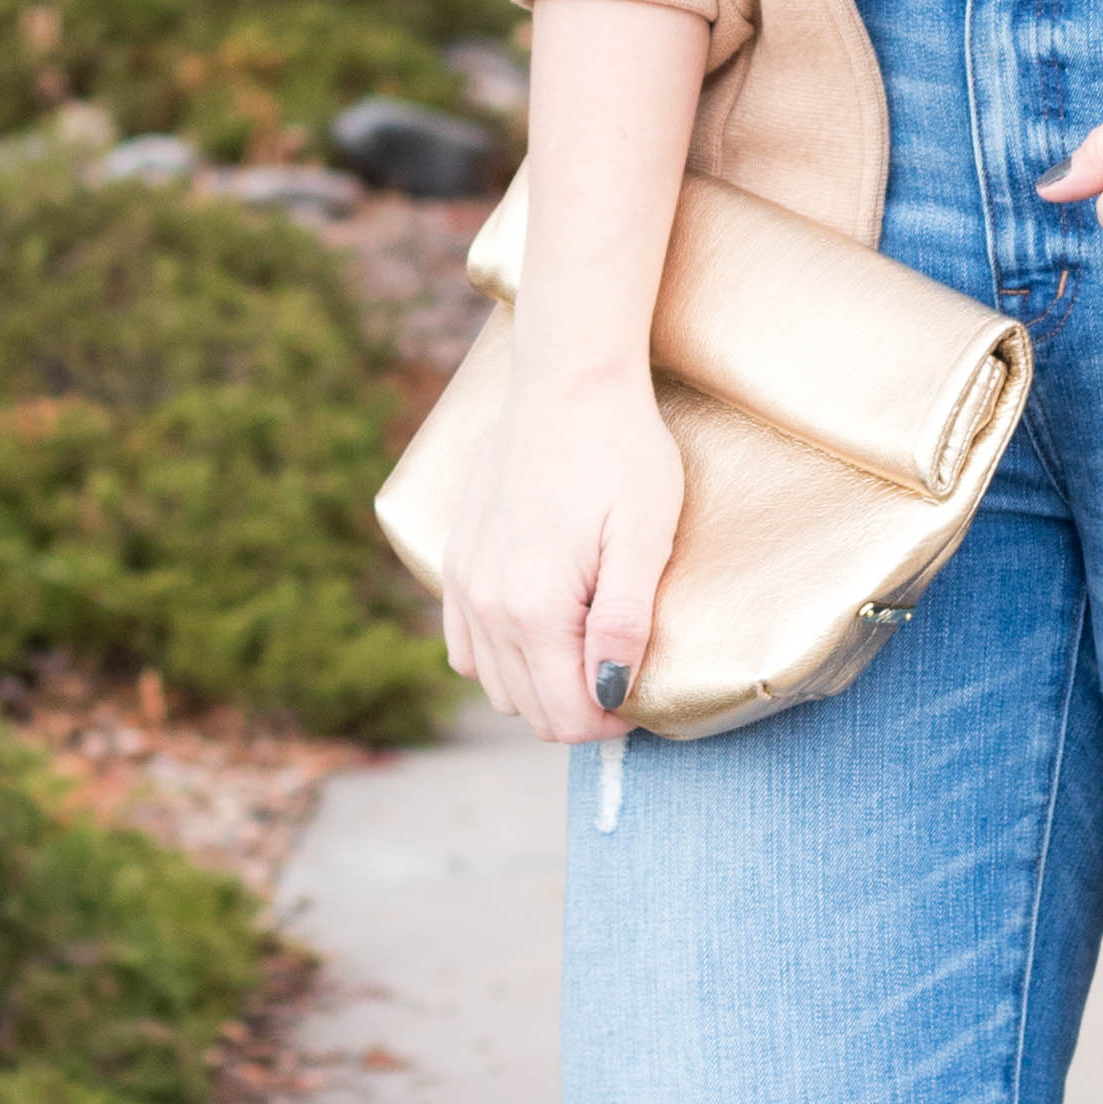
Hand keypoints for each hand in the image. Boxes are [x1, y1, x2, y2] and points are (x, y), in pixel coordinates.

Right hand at [440, 364, 686, 742]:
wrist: (567, 381)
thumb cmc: (621, 452)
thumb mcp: (644, 538)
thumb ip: (623, 623)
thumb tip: (608, 693)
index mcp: (534, 609)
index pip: (566, 716)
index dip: (612, 722)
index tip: (645, 695)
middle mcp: (486, 605)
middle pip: (528, 709)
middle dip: (579, 709)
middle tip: (624, 671)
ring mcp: (462, 584)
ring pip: (494, 684)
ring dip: (541, 686)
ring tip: (589, 649)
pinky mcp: (456, 560)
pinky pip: (464, 645)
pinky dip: (501, 658)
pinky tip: (540, 632)